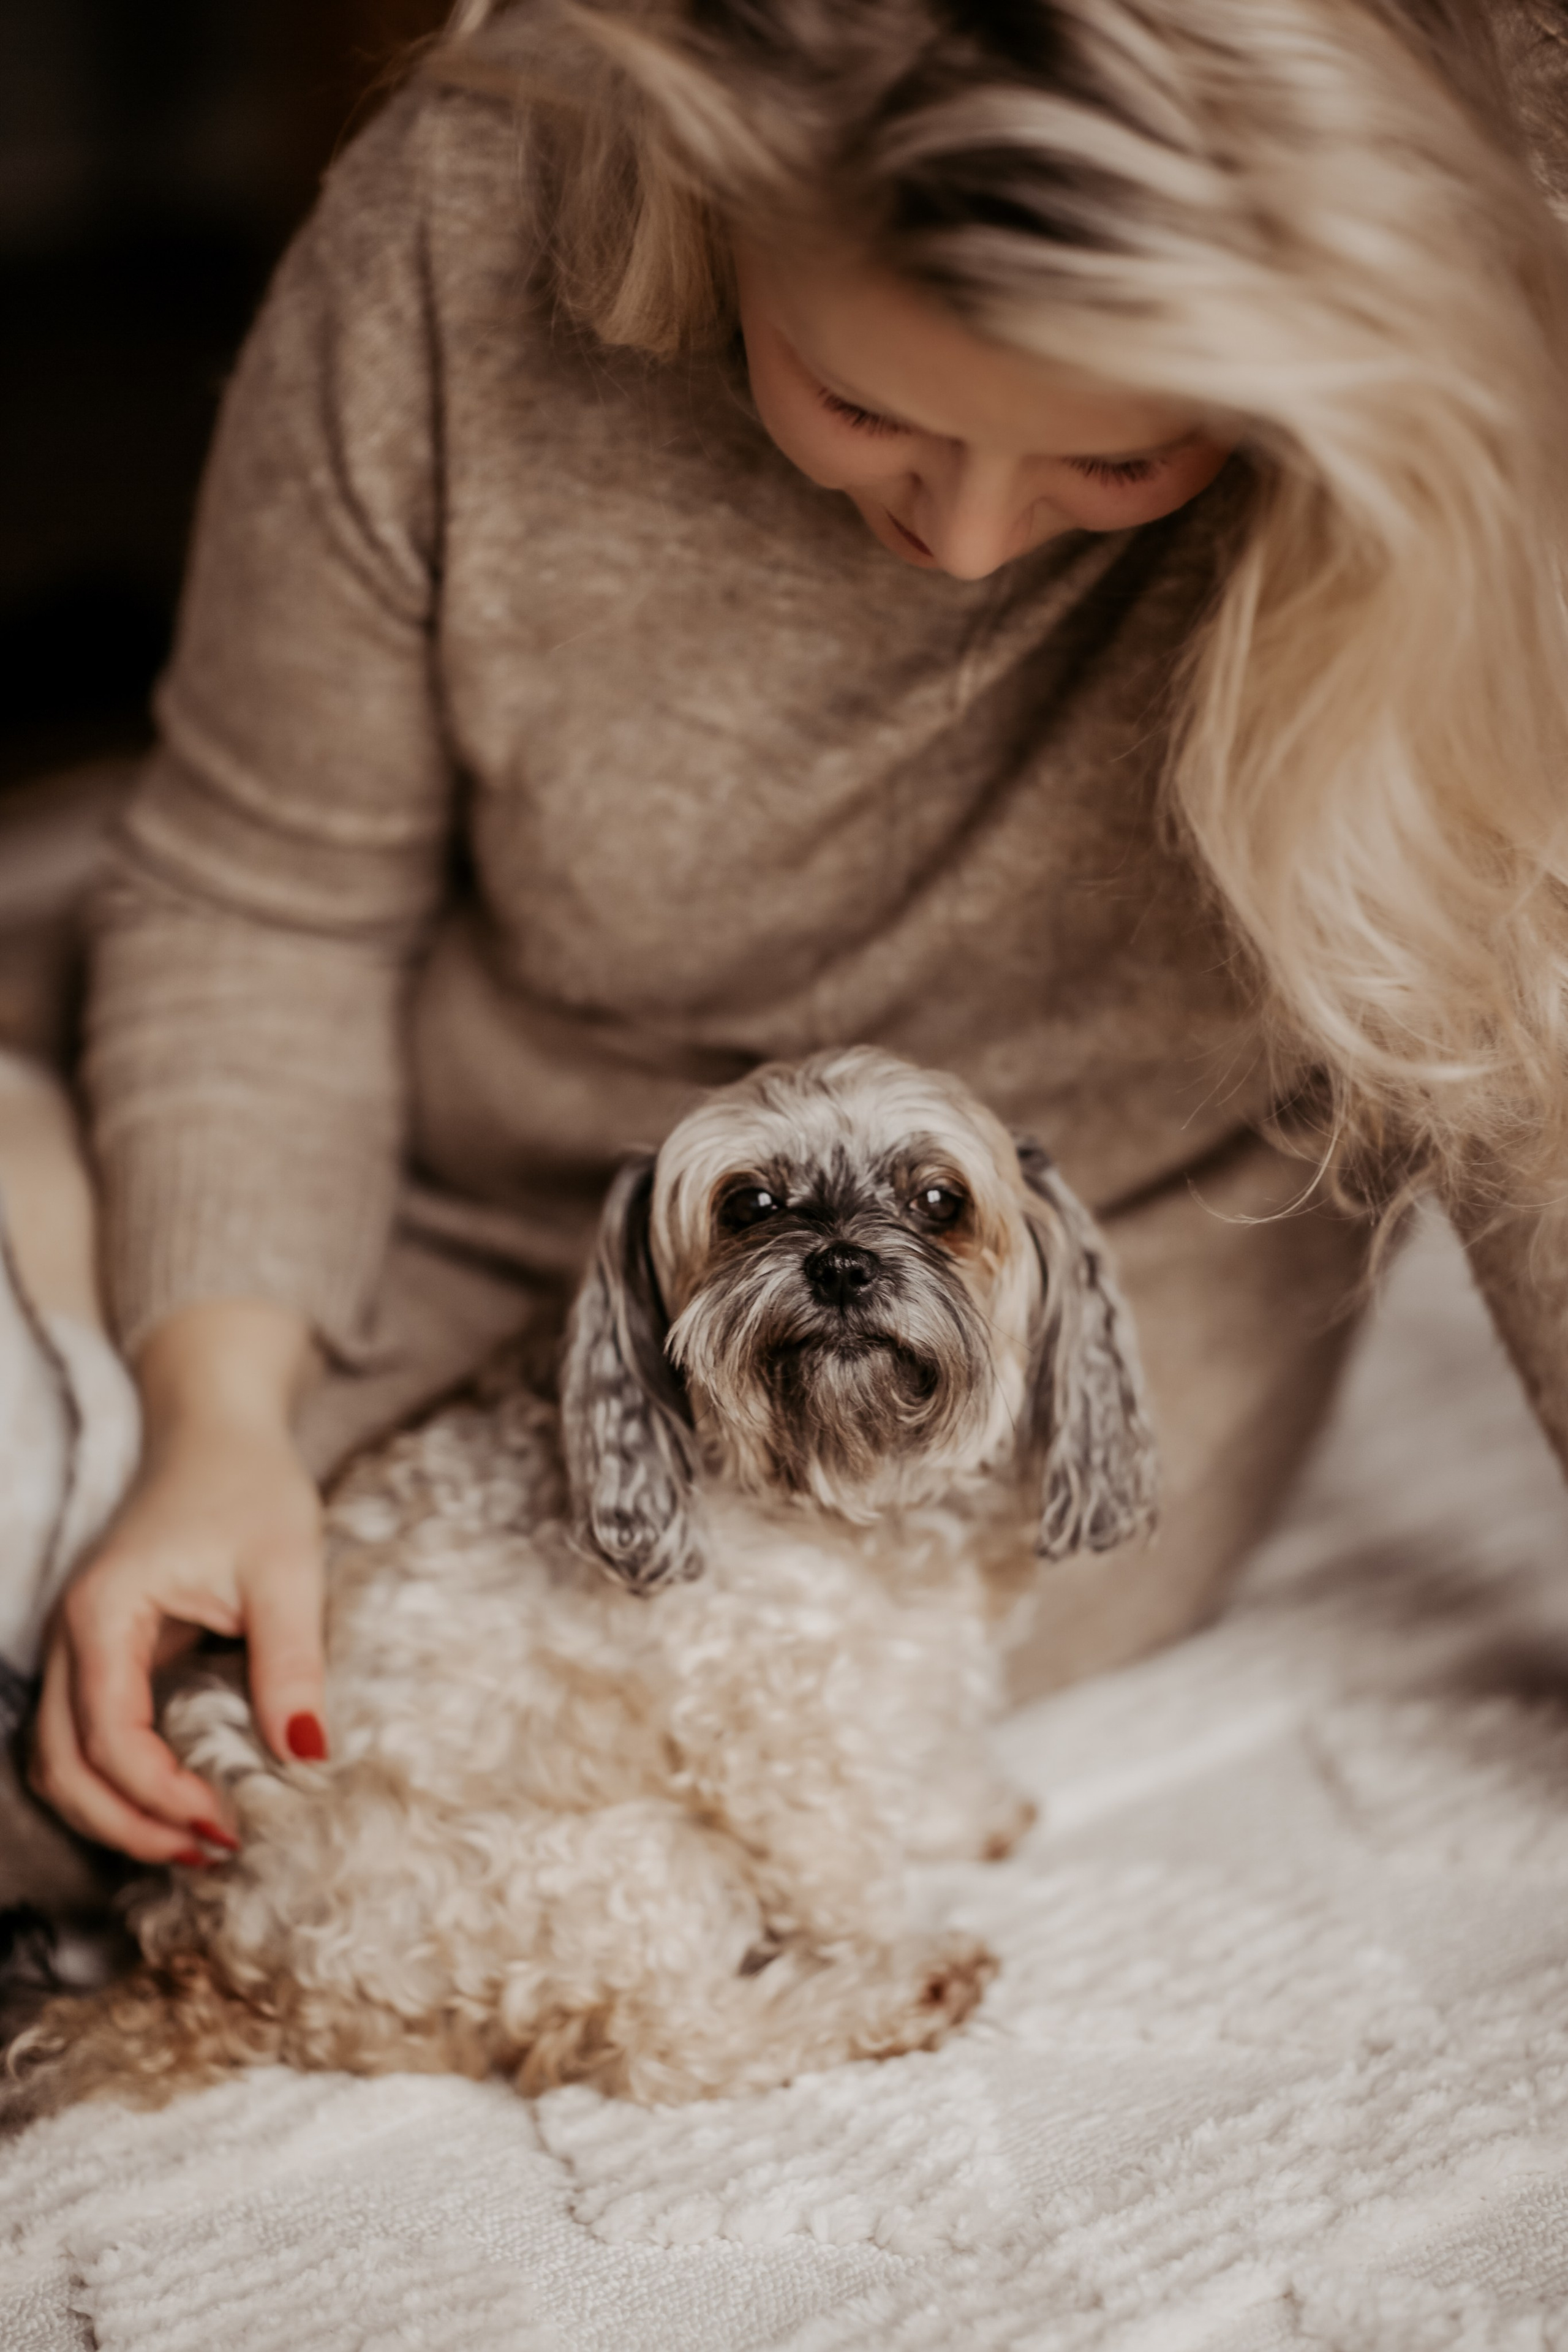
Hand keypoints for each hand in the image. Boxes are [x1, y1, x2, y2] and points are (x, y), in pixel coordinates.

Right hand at [29, 1300, 322, 1862]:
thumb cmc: (250, 1486)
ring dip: (115, 1812)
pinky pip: (82, 1737)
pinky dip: (116, 1782)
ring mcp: (76, 1645)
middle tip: (211, 1853)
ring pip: (59, 1760)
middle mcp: (71, 1635)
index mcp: (105, 1613)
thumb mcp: (287, 1570)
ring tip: (195, 1841)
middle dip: (129, 1825)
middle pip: (63, 1766)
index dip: (160, 1797)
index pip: (108, 1739)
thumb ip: (290, 1662)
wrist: (218, 1429)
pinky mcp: (99, 1651)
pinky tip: (178, 1799)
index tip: (229, 1826)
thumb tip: (305, 1755)